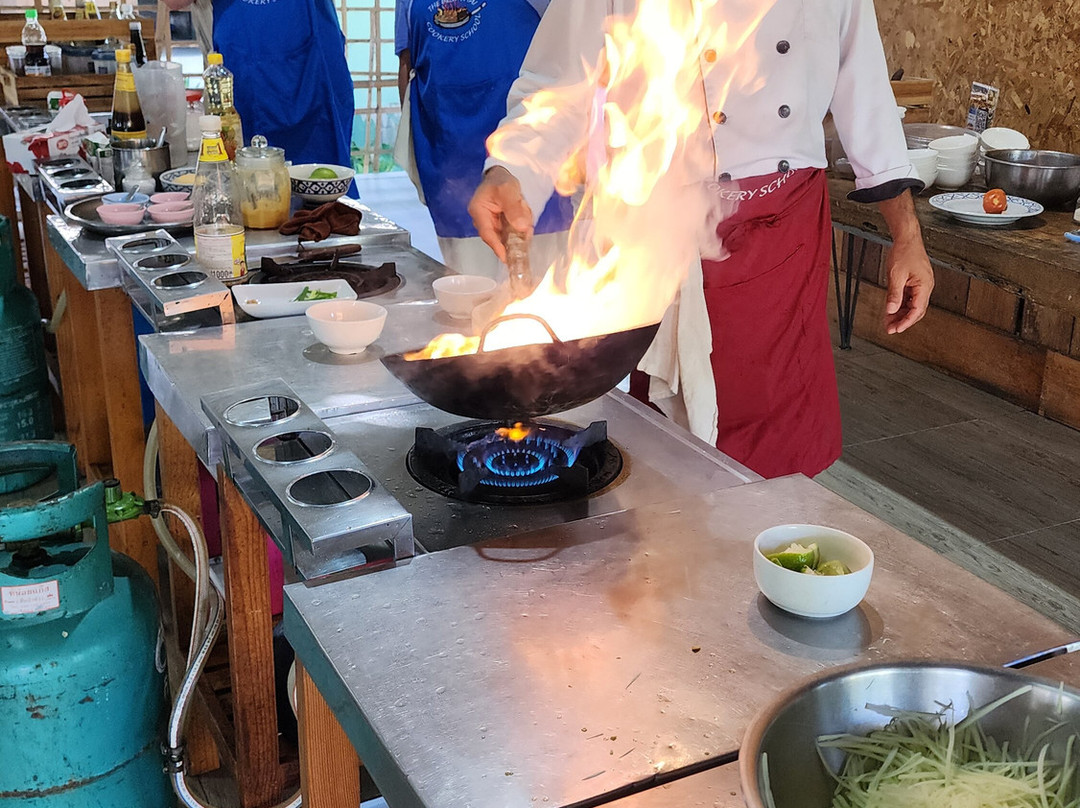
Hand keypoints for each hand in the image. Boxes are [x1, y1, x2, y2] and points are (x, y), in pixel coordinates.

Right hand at [468, 166, 533, 262]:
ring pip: (509, 235)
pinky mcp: (502, 226)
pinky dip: (522, 225)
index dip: (497, 247)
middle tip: (525, 222)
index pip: (487, 234)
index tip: (506, 257)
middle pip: (500, 237)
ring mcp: (493, 225)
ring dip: (520, 225)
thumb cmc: (500, 180)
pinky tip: (524, 212)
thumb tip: (521, 227)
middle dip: (515, 232)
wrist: (503, 177)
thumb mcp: (507, 190)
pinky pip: (514, 232)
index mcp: (478, 211)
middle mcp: (483, 221)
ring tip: (522, 207)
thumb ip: (513, 208)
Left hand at [876, 189, 933, 333]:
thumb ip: (894, 294)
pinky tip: (890, 310)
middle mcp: (925, 287)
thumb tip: (891, 310)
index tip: (896, 329)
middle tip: (889, 329)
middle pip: (915, 310)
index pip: (917, 310)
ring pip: (911, 305)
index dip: (906, 322)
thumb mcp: (896, 275)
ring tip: (888, 322)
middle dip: (902, 321)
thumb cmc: (904, 252)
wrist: (907, 238)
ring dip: (900, 314)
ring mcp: (920, 285)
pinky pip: (908, 298)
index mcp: (924, 286)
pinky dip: (899, 305)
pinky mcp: (915, 283)